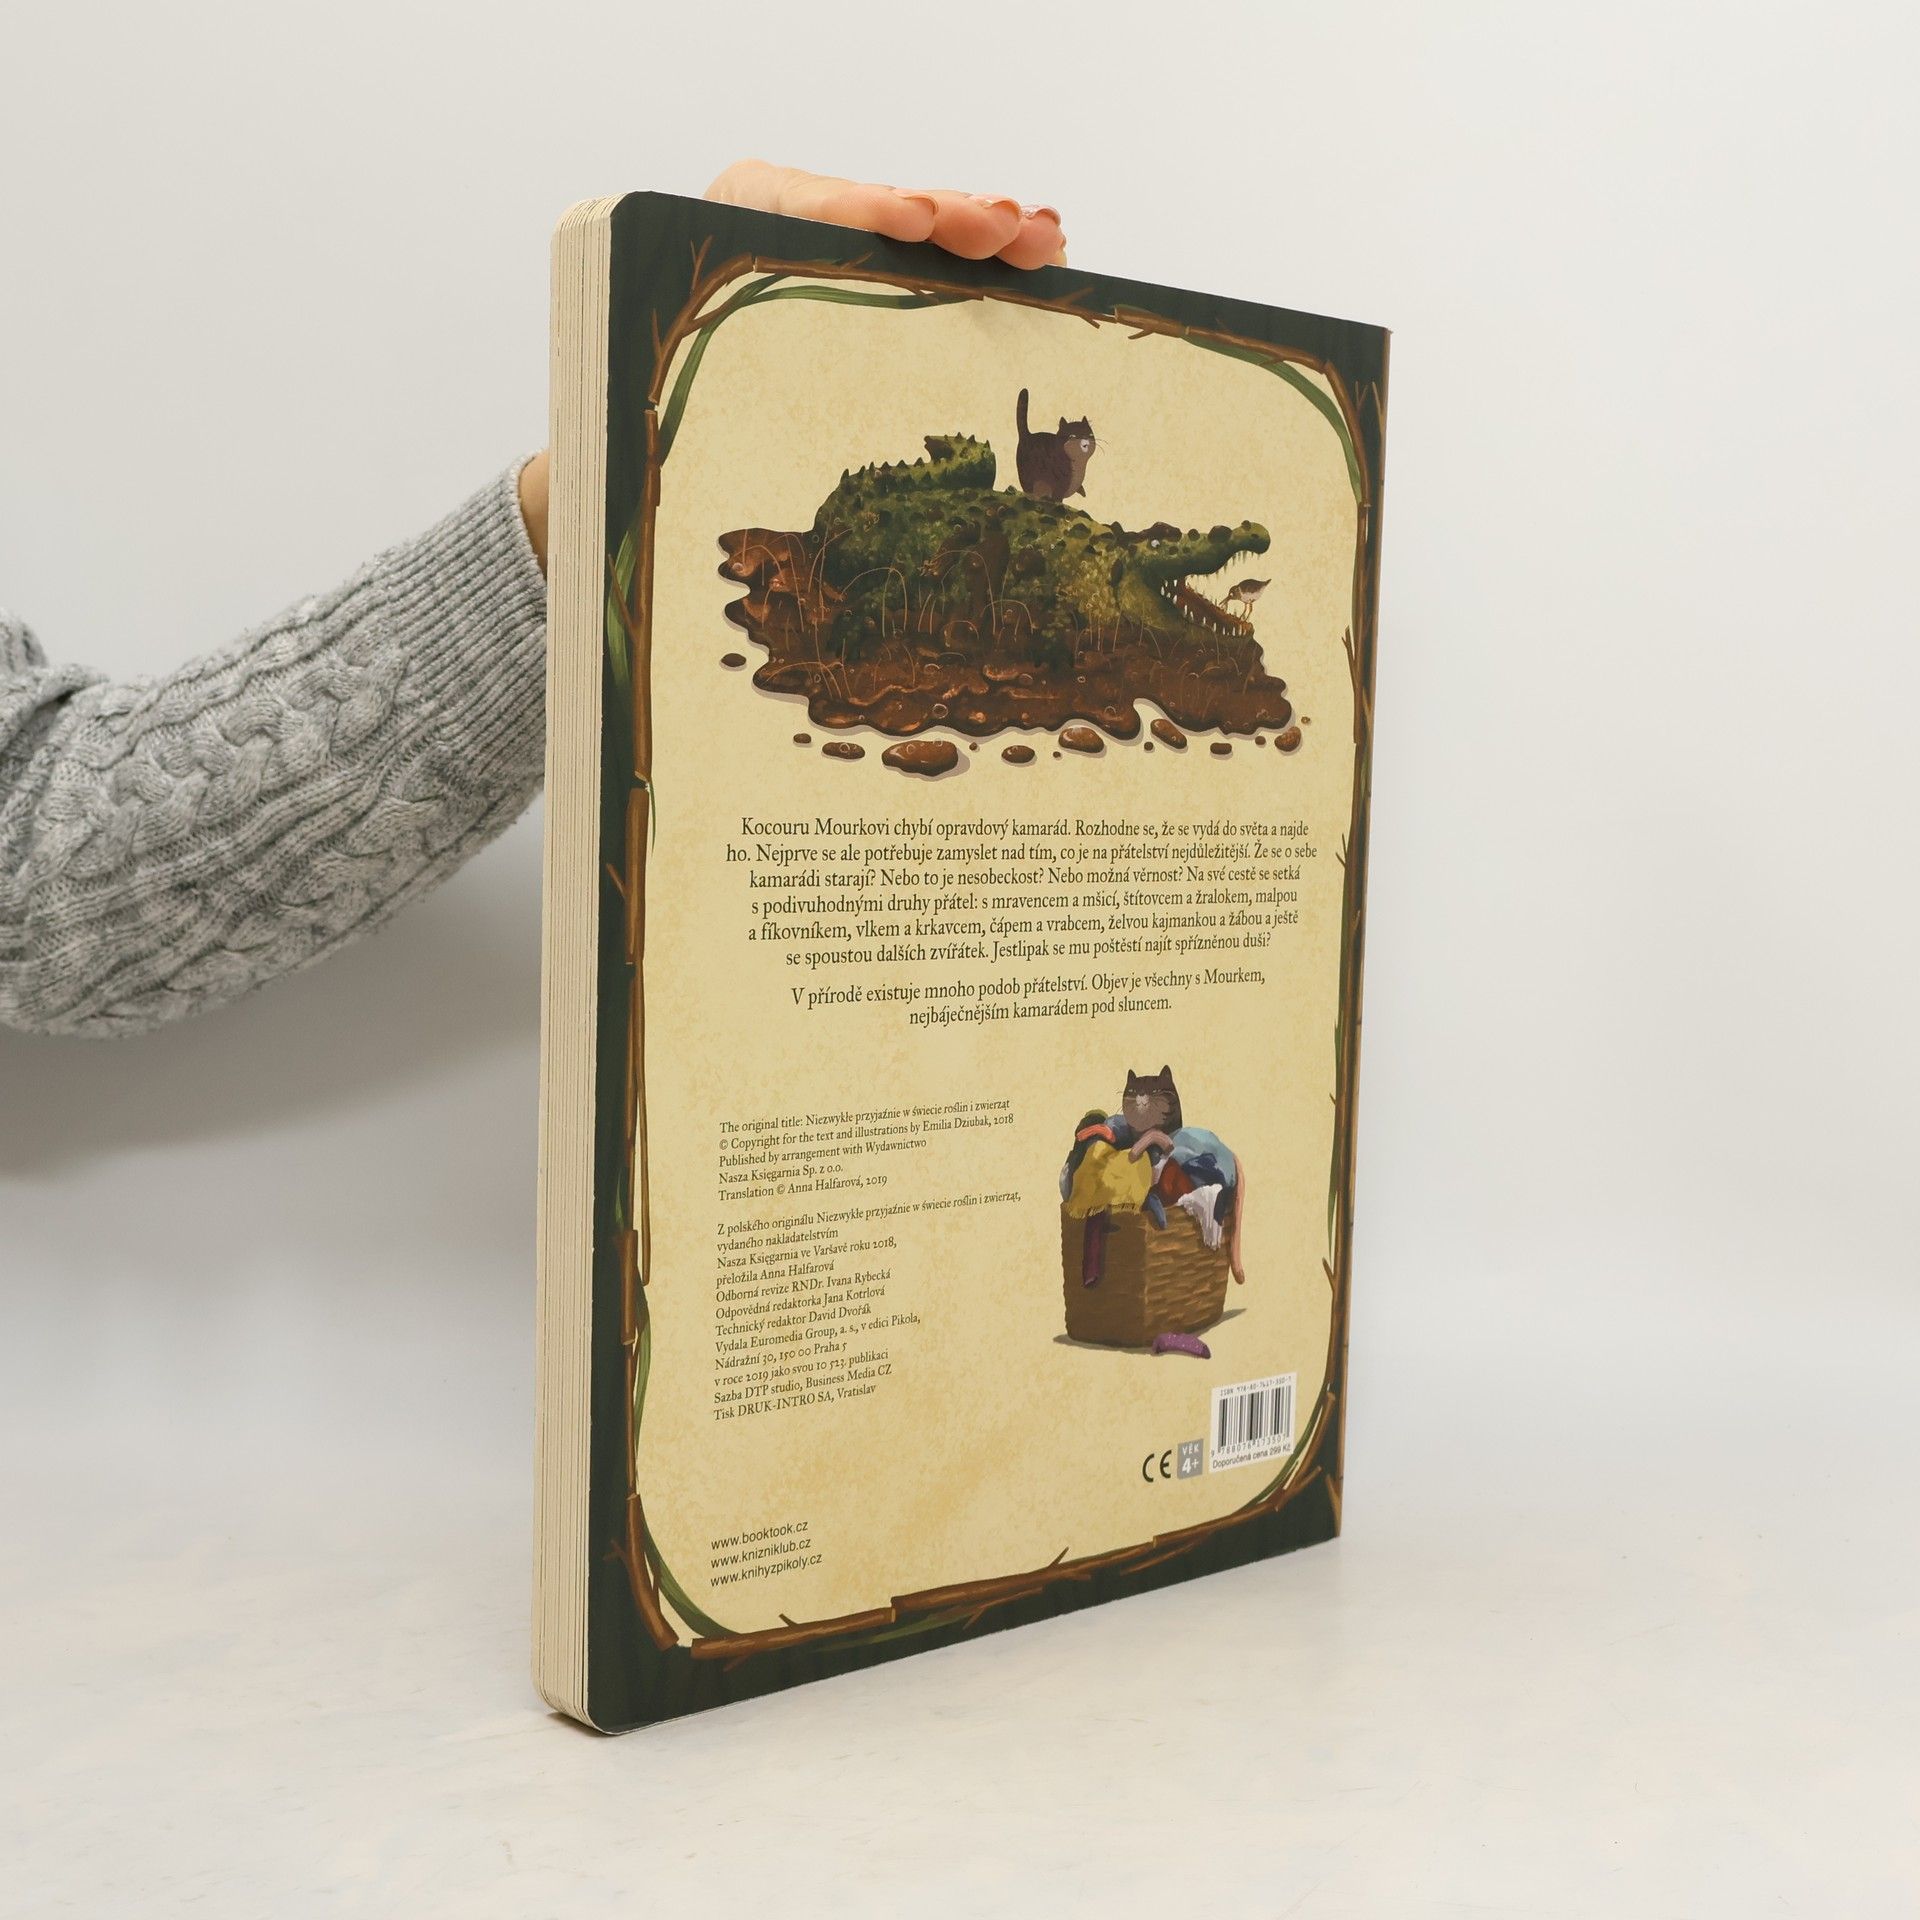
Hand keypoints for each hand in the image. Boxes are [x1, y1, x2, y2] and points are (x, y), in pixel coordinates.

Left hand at [519, 164, 1065, 567]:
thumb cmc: (658, 432)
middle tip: (1000, 231)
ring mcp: (836, 252)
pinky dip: (992, 260)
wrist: (656, 437)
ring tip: (1041, 239)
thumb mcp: (670, 412)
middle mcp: (781, 229)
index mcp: (716, 238)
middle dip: (945, 217)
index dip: (855, 211)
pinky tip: (1046, 253)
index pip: (789, 206)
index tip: (907, 226)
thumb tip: (727, 483)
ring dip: (988, 234)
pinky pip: (937, 260)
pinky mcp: (874, 281)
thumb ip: (694, 407)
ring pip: (919, 230)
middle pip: (873, 210)